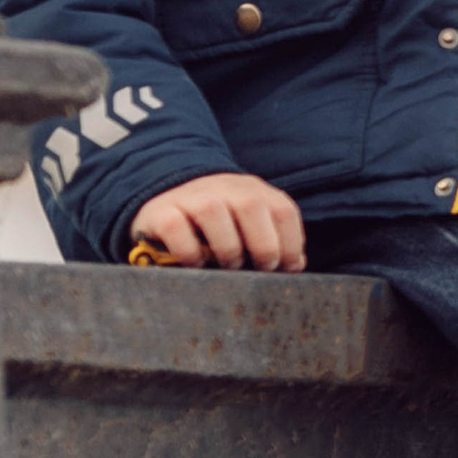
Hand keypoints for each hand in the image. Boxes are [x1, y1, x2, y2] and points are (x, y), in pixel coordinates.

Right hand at [130, 172, 306, 270]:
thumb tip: (296, 265)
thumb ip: (274, 241)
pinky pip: (175, 227)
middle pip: (251, 205)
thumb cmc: (219, 225)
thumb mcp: (250, 225)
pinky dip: (188, 252)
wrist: (169, 197)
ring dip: (226, 247)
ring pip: (212, 211)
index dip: (290, 243)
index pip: (283, 210)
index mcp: (253, 191)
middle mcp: (225, 188)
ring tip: (229, 266)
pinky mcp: (161, 211)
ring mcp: (191, 197)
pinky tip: (195, 265)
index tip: (285, 268)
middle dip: (263, 245)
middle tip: (261, 269)